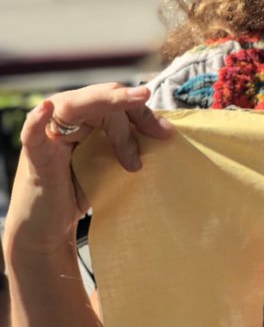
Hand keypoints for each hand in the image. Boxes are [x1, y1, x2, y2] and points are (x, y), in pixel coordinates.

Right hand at [8, 84, 174, 255]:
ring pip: (80, 109)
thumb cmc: (82, 189)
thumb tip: (165, 133)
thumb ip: (129, 143)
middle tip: (160, 136)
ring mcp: (49, 131)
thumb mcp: (112, 163)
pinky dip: (38, 120)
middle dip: (134, 118)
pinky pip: (33, 132)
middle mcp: (66, 114)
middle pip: (103, 102)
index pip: (116, 101)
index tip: (167, 133)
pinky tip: (46, 108)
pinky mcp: (35, 153)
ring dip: (116, 132)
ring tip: (133, 161)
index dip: (143, 112)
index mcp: (86, 112)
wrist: (52, 225)